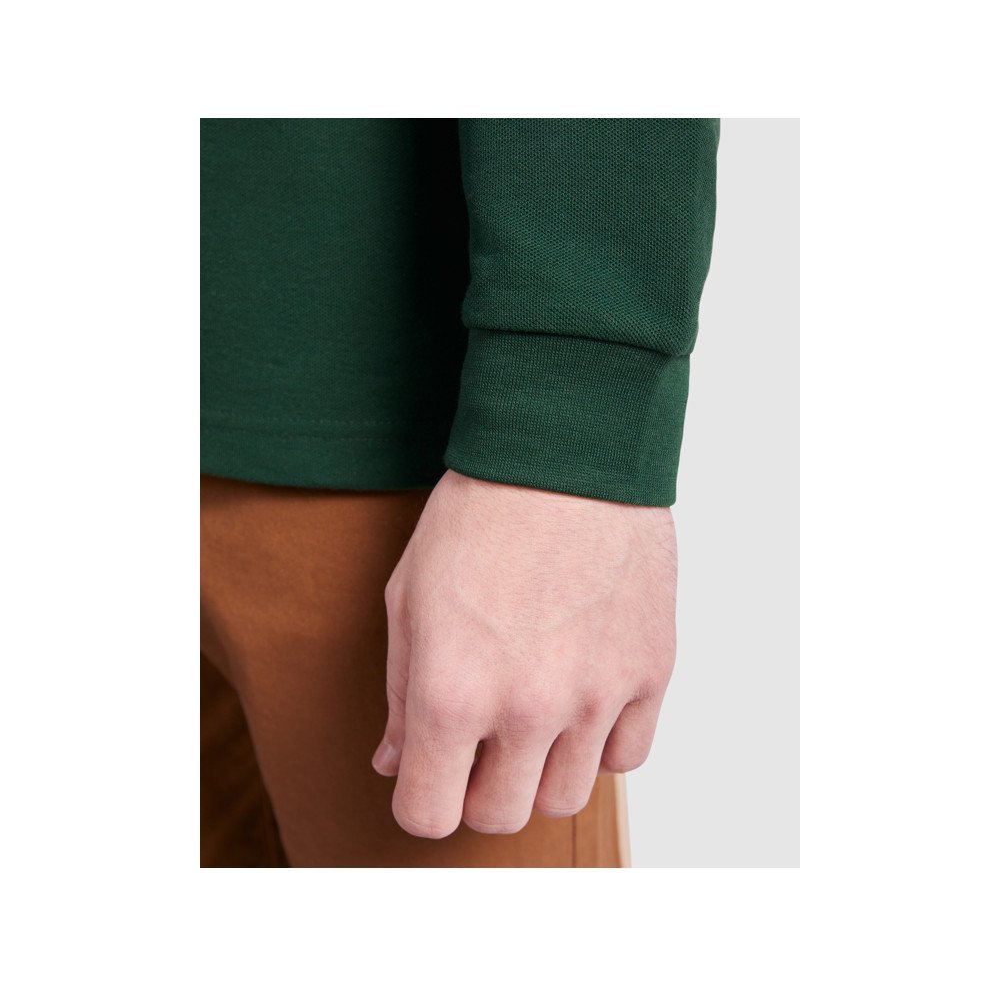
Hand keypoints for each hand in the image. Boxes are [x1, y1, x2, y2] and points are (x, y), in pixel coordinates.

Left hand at [372, 469, 676, 837]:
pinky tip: (580, 697)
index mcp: (452, 692)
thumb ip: (400, 692)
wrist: (563, 452)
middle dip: (478, 789)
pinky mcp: (650, 671)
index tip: (429, 773)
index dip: (421, 799)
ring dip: (540, 771)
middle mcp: (528, 708)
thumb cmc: (477, 515)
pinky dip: (599, 743)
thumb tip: (394, 760)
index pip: (429, 815)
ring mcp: (598, 694)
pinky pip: (626, 756)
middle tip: (478, 741)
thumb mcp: (409, 596)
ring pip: (567, 798)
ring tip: (533, 715)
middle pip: (500, 815)